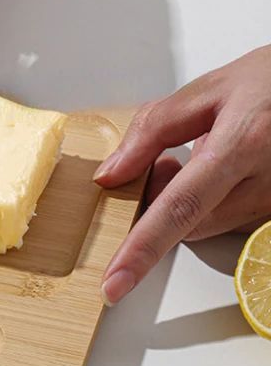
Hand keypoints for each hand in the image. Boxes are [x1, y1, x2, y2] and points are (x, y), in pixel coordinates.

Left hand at [95, 45, 270, 304]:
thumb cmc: (270, 83)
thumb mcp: (207, 90)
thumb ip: (152, 130)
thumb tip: (110, 175)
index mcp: (242, 145)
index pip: (180, 208)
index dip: (143, 249)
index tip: (115, 283)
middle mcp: (267, 183)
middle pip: (187, 225)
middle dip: (158, 203)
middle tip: (164, 162)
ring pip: (207, 226)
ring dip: (186, 204)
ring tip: (198, 157)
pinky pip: (231, 222)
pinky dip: (211, 204)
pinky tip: (220, 172)